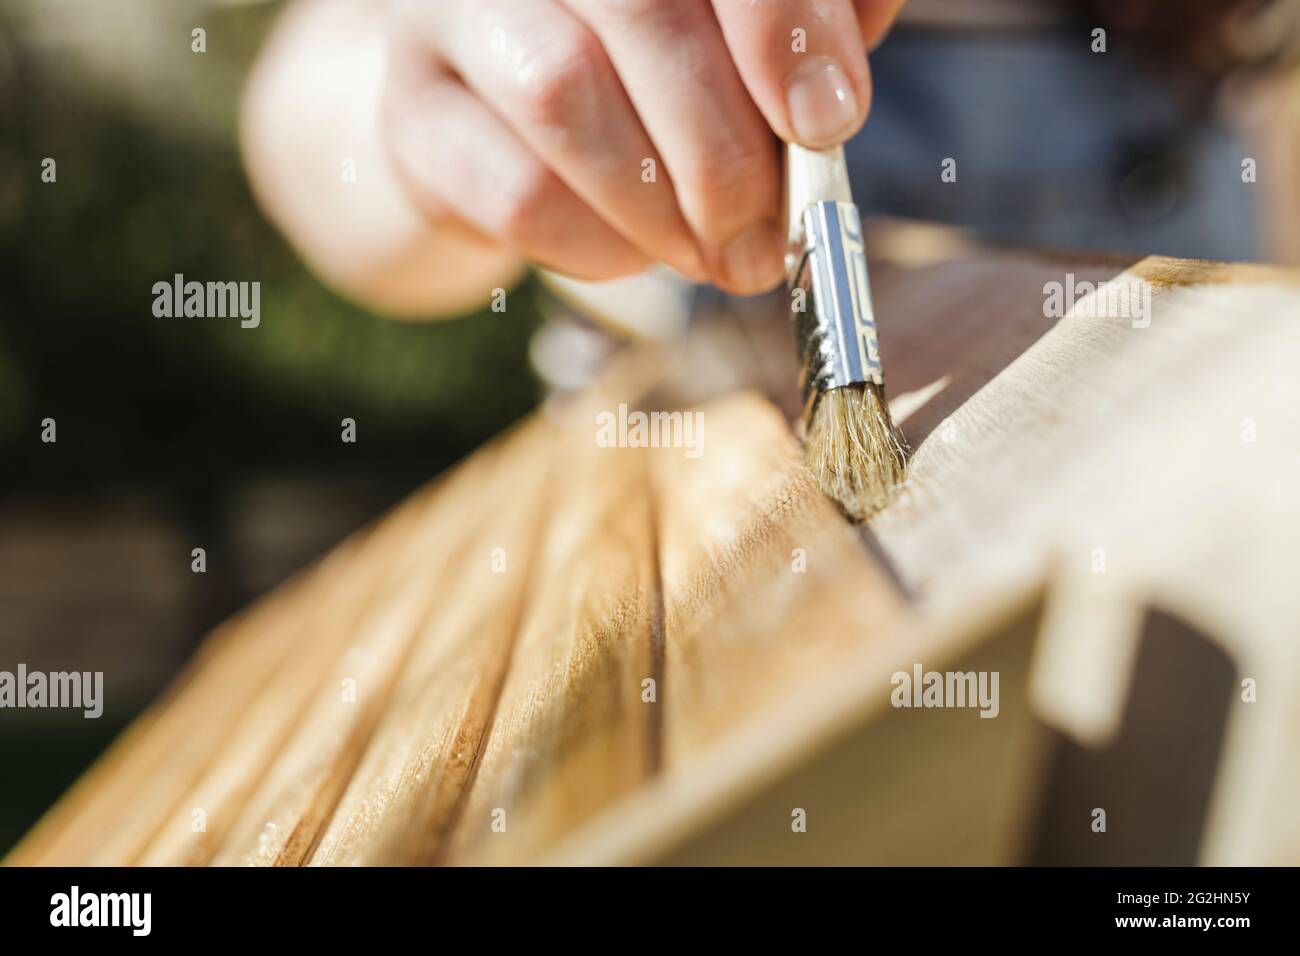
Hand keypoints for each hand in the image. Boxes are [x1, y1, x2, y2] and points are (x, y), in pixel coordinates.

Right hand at [383, 0, 905, 293]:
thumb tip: (838, 83)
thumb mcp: (731, 28)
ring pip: (564, 99)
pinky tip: (638, 255)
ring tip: (716, 257)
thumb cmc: (639, 59)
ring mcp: (450, 15)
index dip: (781, 26)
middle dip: (727, 149)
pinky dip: (601, 246)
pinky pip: (518, 193)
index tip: (829, 121)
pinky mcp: (413, 114)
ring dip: (664, 208)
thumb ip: (801, 25)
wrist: (490, 107)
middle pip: (640, 11)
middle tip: (770, 238)